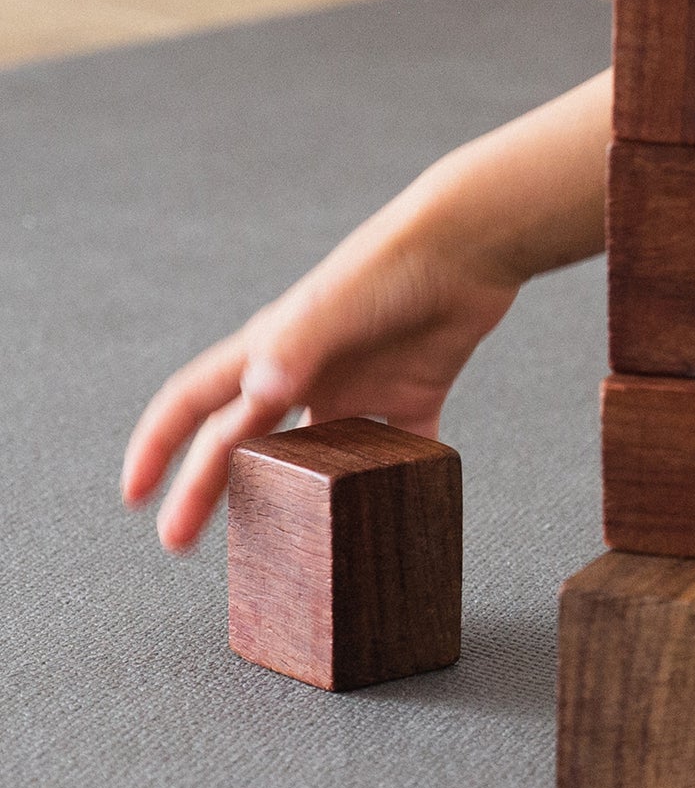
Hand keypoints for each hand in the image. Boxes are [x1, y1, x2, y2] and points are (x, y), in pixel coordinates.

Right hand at [121, 195, 520, 550]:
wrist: (467, 245)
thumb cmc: (392, 264)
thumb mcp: (334, 306)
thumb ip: (297, 346)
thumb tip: (259, 392)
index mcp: (272, 350)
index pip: (194, 403)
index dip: (158, 447)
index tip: (136, 496)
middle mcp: (307, 372)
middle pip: (242, 441)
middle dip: (207, 489)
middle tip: (183, 542)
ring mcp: (360, 386)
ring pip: (313, 455)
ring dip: (293, 495)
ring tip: (280, 540)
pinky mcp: (413, 393)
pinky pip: (399, 450)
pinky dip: (394, 482)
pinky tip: (392, 514)